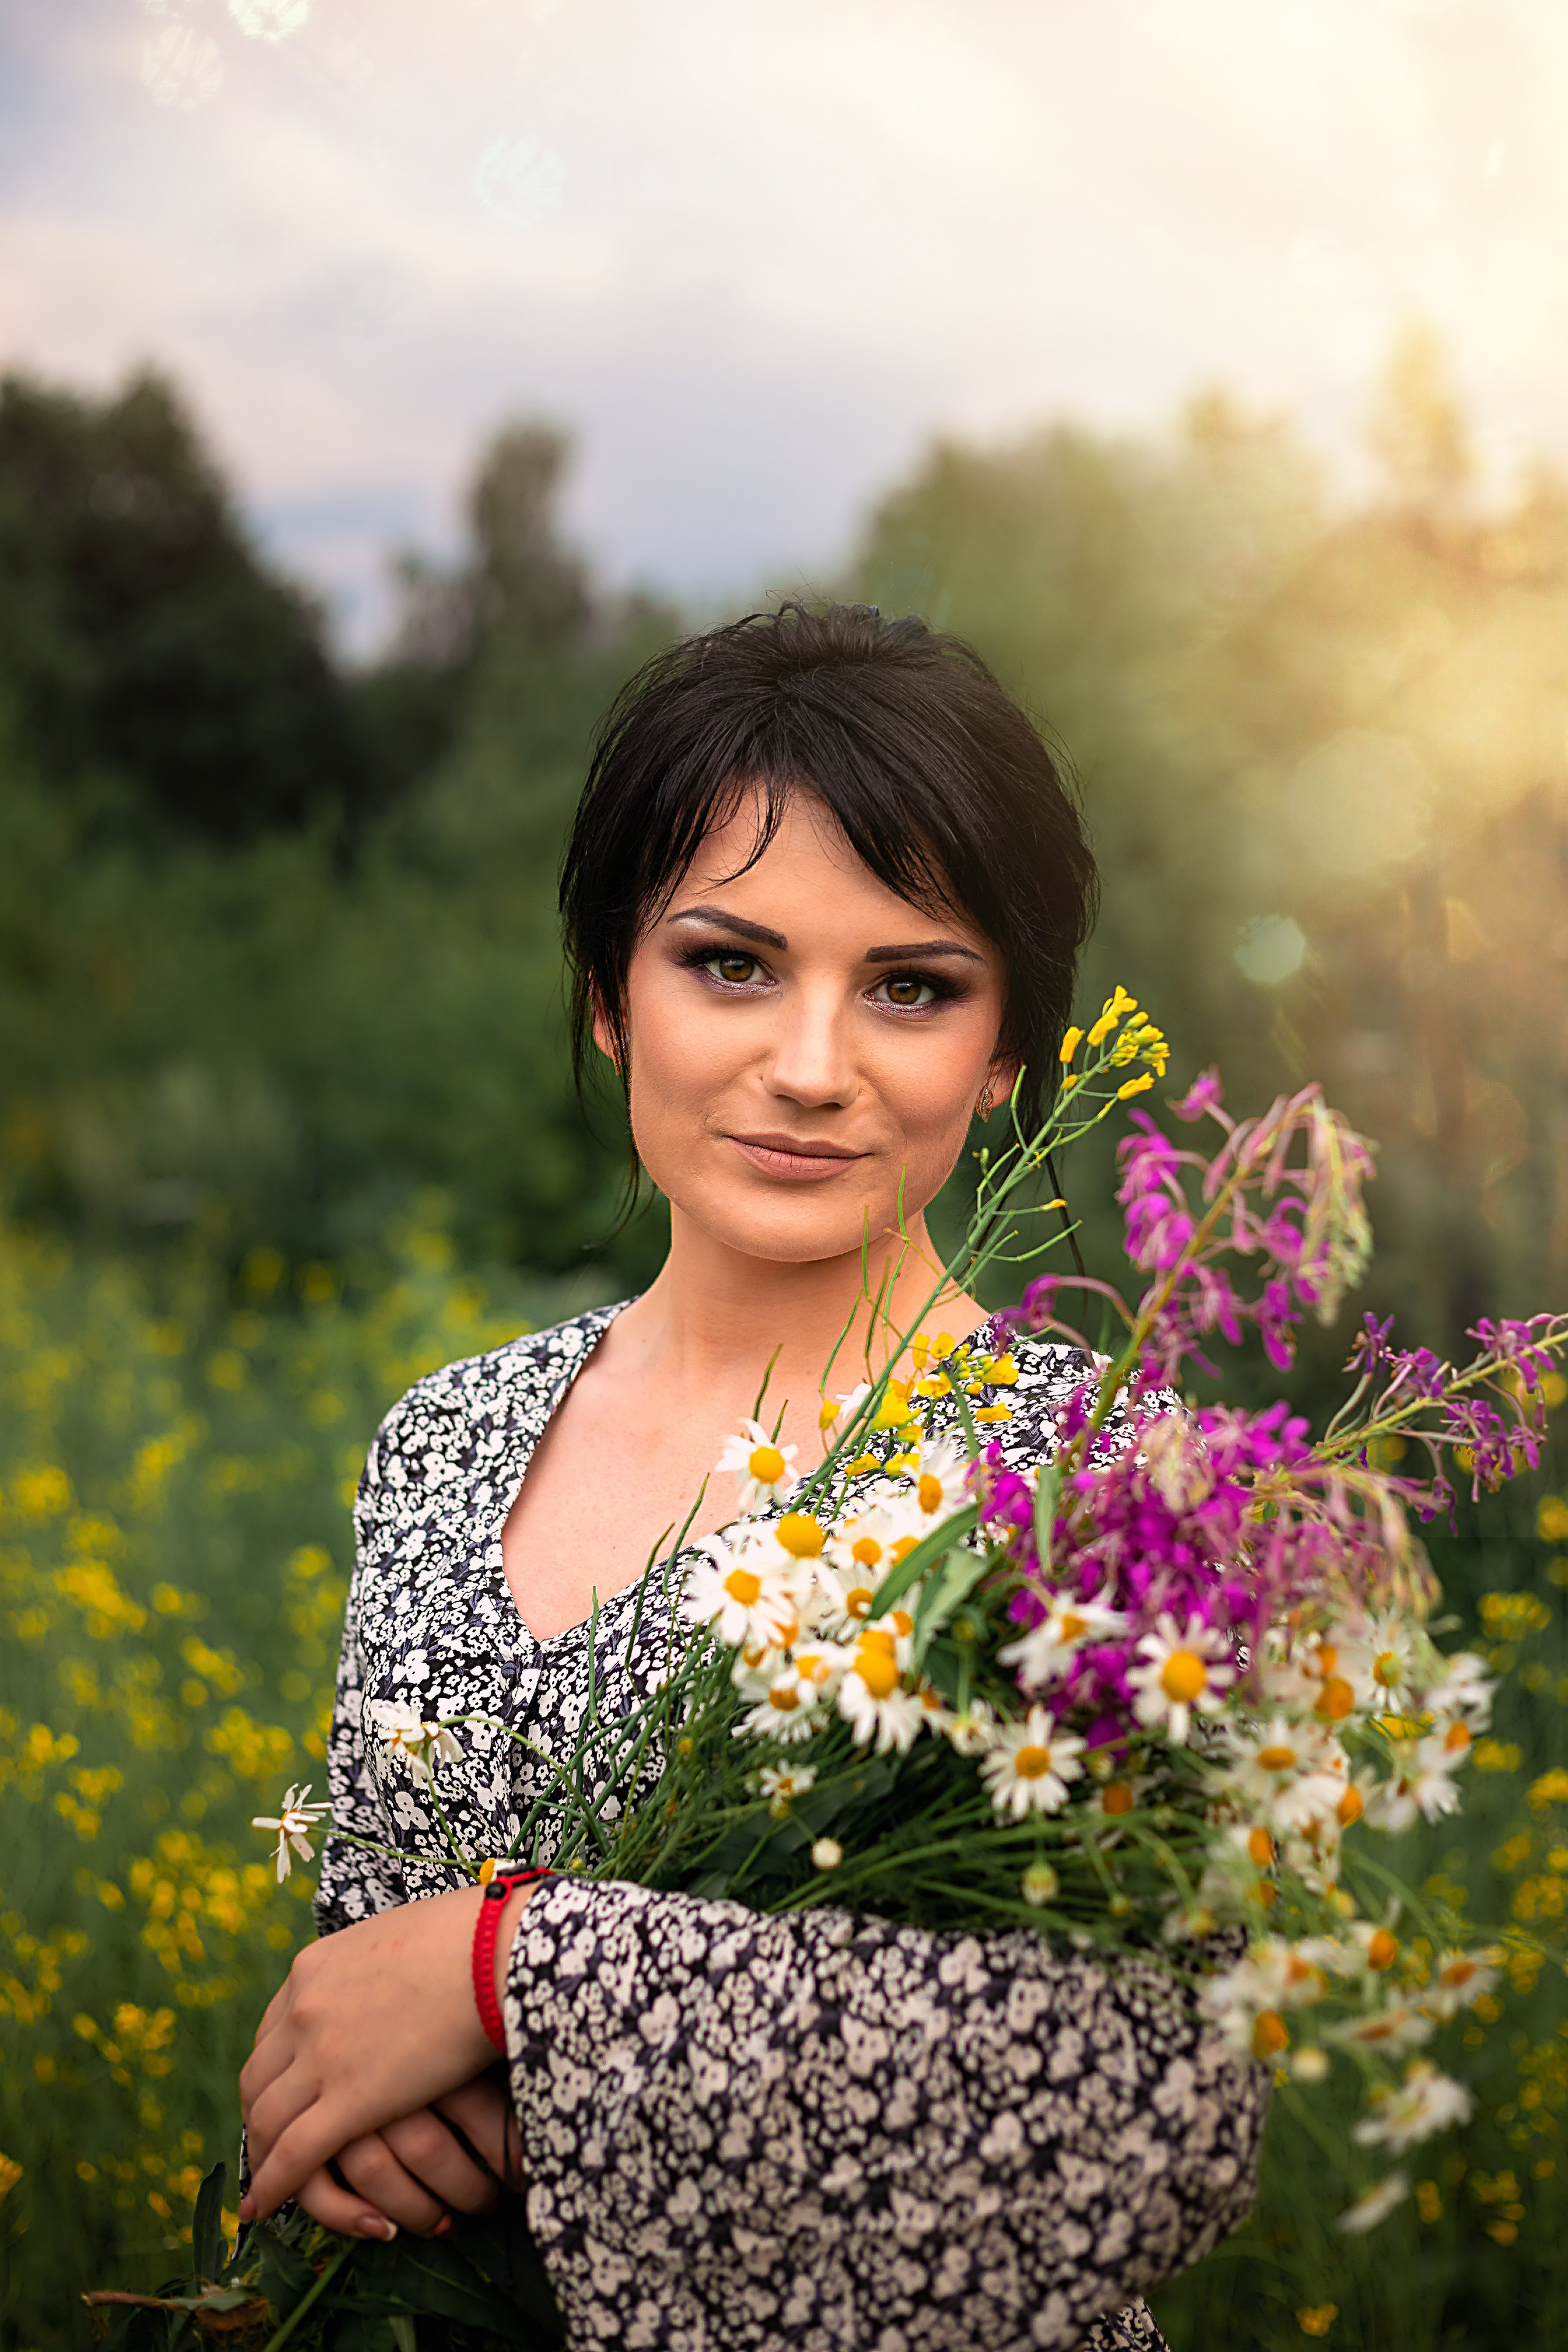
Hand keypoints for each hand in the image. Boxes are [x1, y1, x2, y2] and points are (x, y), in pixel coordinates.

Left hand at [239, 1880, 536, 2223]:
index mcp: (315, 1966)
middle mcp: (304, 2008)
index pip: (272, 2031)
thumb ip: (377, 1967)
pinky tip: (264, 2208)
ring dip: (262, 2158)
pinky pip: (294, 2155)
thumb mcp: (401, 1938)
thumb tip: (390, 1982)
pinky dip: (273, 2186)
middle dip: (258, 2116)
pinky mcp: (351, 2100)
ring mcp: (321, 2054)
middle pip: (259, 2078)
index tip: (281, 2093)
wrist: (496, 1949)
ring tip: (266, 2186)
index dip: (272, 2071)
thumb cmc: (472, 1937)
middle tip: (269, 2145)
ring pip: (266, 2120)